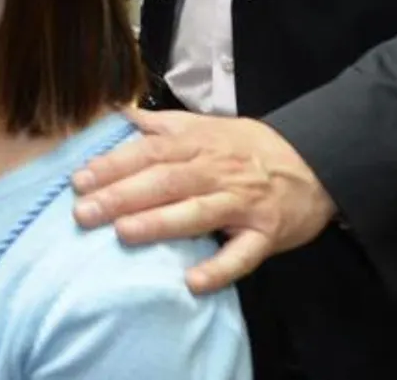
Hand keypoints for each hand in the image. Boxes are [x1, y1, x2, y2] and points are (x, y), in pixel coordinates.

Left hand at [71, 107, 337, 293]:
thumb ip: (161, 124)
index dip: (114, 165)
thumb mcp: (206, 126)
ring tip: (123, 234)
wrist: (316, 161)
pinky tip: (192, 282)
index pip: (150, 151)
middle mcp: (216, 171)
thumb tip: (118, 114)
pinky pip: (242, 255)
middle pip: (166, 181)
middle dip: (123, 196)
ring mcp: (242, 203)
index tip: (79, 180)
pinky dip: (219, 269)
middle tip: (84, 212)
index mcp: (198, 143)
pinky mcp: (266, 234)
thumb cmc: (247, 148)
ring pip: (197, 213)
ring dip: (159, 223)